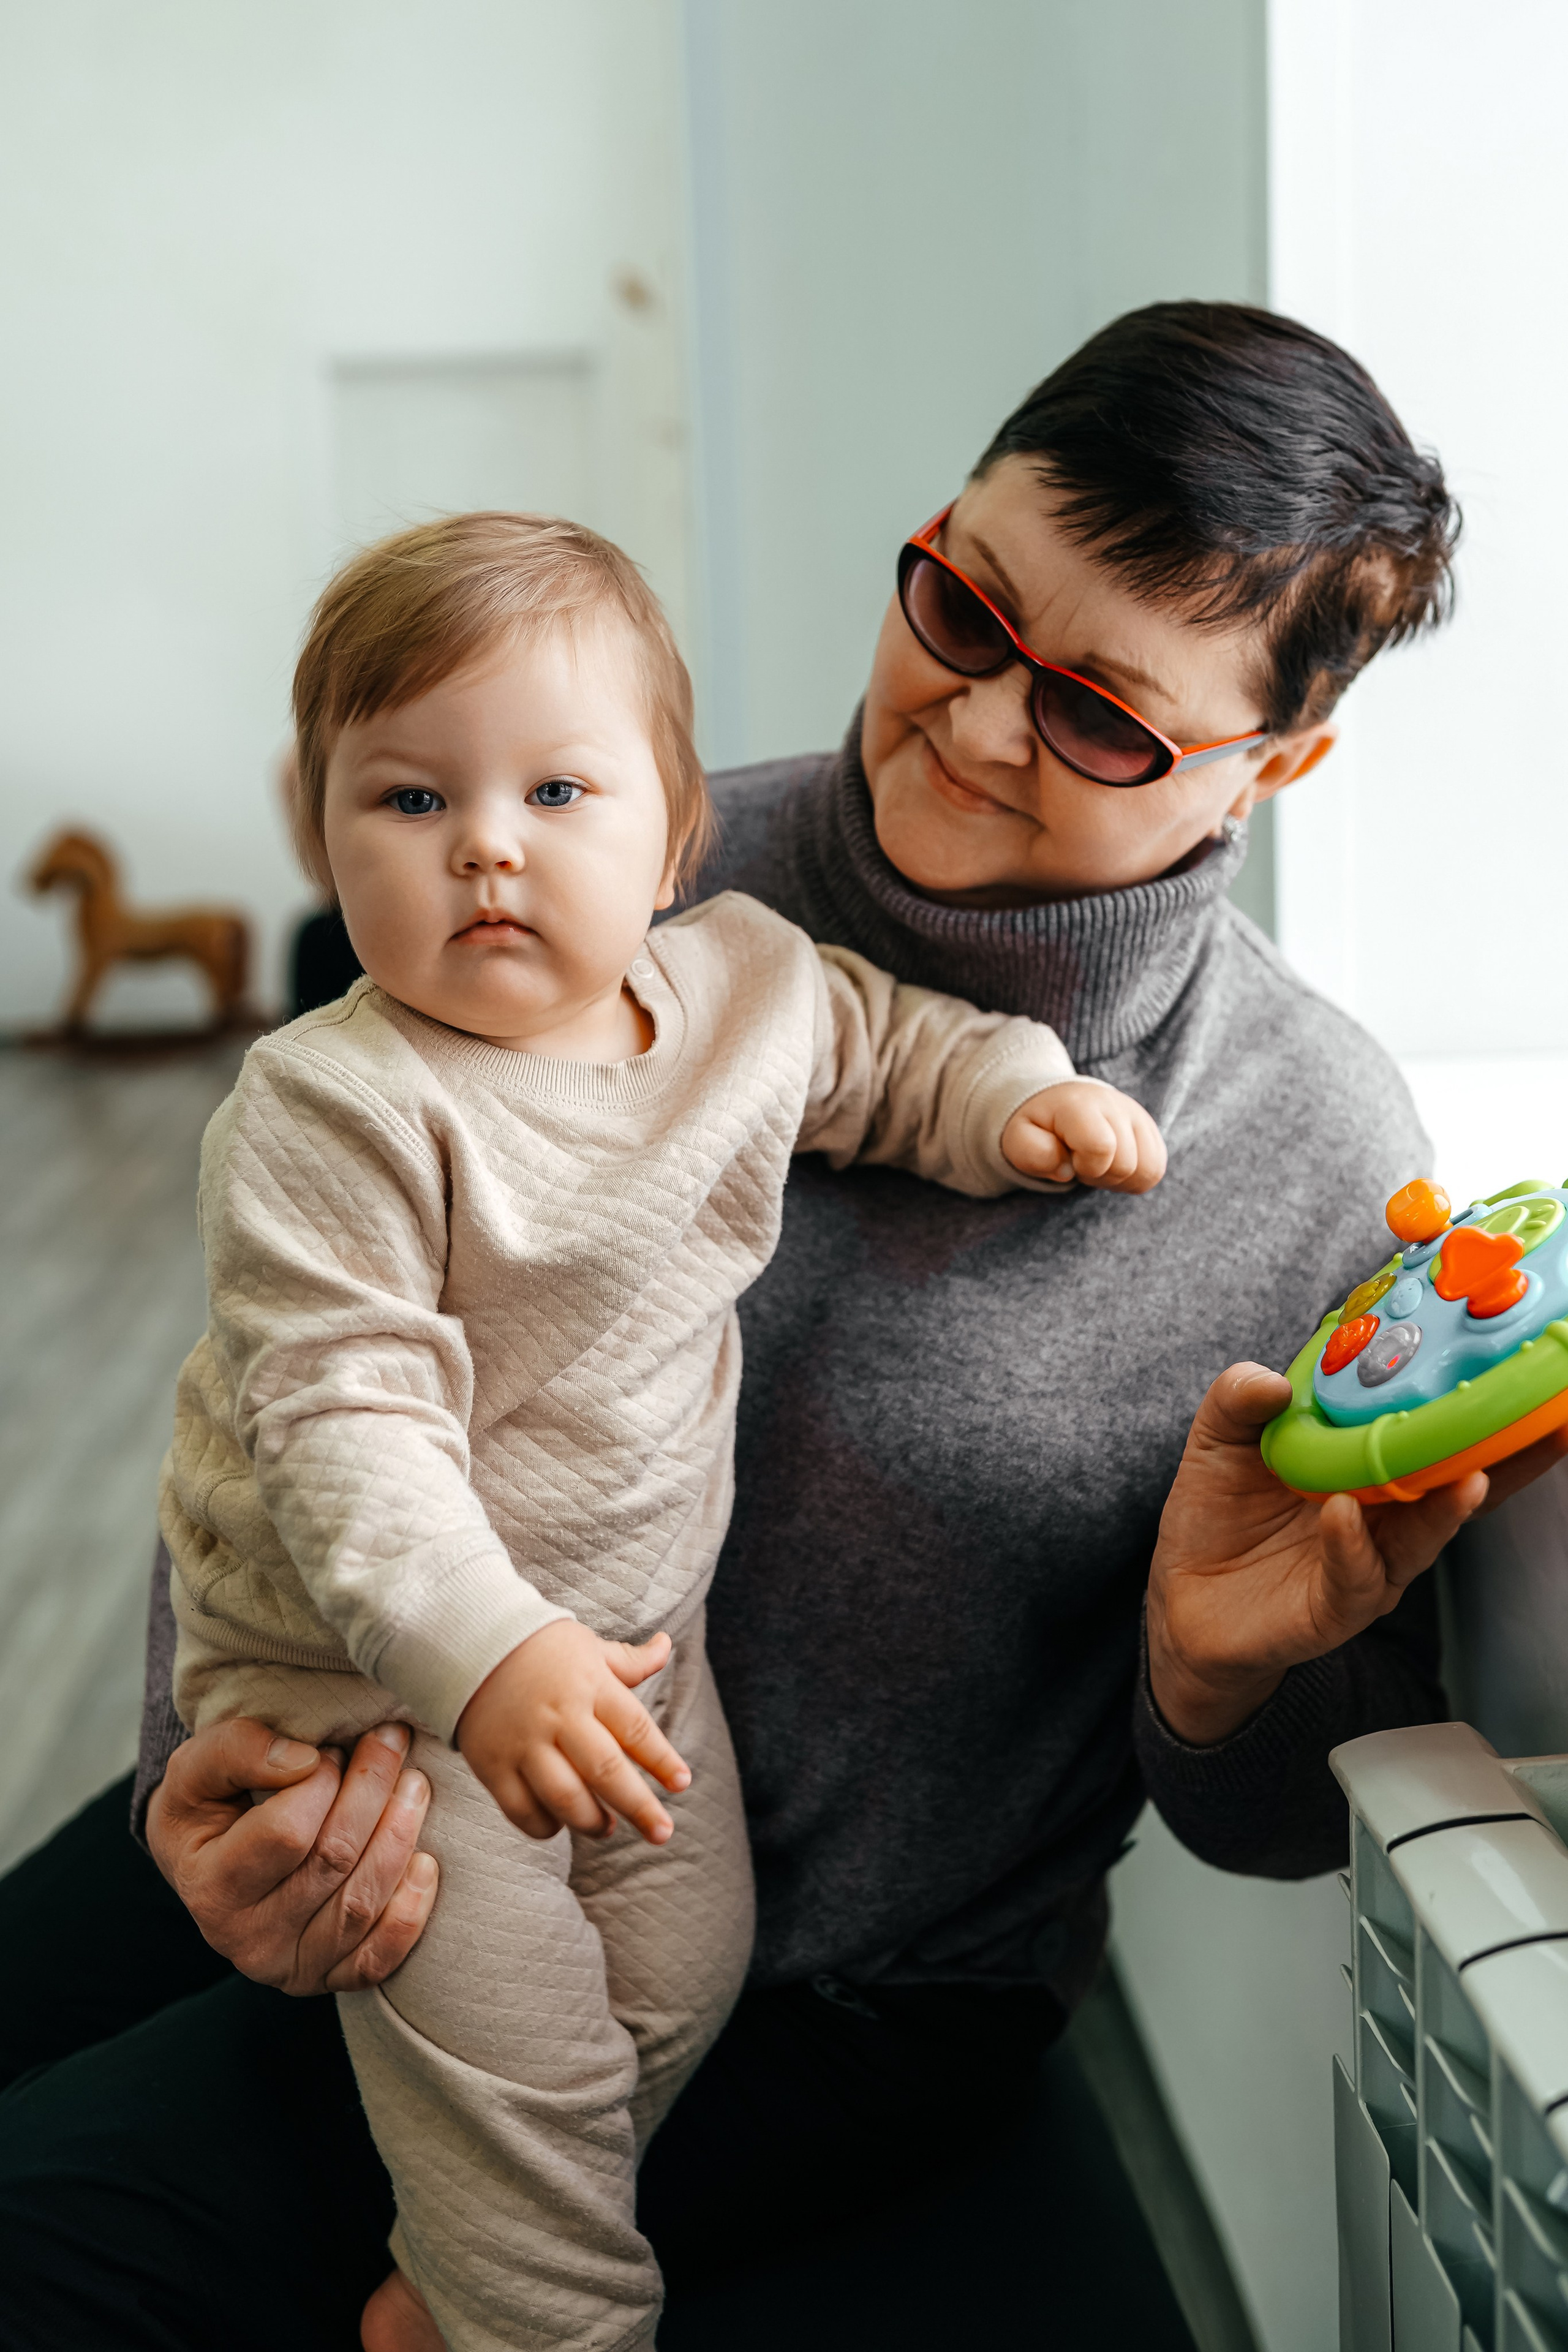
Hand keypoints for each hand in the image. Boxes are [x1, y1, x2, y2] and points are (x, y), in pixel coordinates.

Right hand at [146, 1718, 437, 1994]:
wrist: (210, 1860)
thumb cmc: (209, 1804)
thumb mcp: (197, 1768)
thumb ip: (236, 1751)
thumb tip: (305, 1760)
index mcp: (211, 1886)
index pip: (286, 1834)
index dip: (321, 1782)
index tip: (332, 1747)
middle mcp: (247, 1939)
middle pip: (333, 1862)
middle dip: (373, 1792)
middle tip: (392, 1739)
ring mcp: (290, 1968)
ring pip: (361, 1905)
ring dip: (400, 1836)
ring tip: (414, 1784)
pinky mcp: (329, 1977)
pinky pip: (378, 1959)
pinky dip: (409, 1911)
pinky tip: (425, 1862)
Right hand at [457, 1621, 690, 1844]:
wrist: (465, 1641)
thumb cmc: (538, 1647)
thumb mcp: (587, 1646)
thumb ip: (629, 1660)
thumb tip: (667, 1646)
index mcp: (590, 1684)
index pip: (636, 1728)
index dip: (662, 1760)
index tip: (682, 1783)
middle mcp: (559, 1716)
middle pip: (606, 1771)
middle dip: (639, 1807)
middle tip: (662, 1832)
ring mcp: (523, 1743)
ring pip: (565, 1797)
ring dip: (592, 1822)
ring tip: (607, 1828)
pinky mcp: (492, 1764)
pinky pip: (522, 1809)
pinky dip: (545, 1825)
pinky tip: (560, 1824)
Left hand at [1003, 1080, 1166, 1193]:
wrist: (1057, 1102)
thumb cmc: (1038, 1126)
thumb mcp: (1019, 1139)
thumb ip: (1034, 1155)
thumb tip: (1066, 1171)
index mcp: (1079, 1105)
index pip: (1101, 1147)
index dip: (1086, 1167)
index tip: (1071, 1162)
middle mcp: (1115, 1104)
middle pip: (1126, 1164)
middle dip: (1100, 1175)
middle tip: (1081, 1163)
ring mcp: (1137, 1115)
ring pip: (1149, 1169)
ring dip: (1120, 1179)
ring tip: (1097, 1165)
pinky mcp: (1150, 1129)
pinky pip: (1157, 1169)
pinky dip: (1135, 1178)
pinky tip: (1112, 1166)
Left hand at [1143, 1363, 1567, 1745]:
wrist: (1184, 1600)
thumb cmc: (1219, 1514)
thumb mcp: (1220, 1441)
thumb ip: (1238, 1399)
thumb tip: (1274, 1380)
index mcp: (1368, 1466)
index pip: (1428, 1432)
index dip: (1467, 1404)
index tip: (1501, 1367)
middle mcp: (1386, 1516)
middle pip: (1454, 1482)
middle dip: (1497, 1455)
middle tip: (1525, 1421)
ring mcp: (1370, 1563)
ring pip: (1423, 1533)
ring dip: (1444, 1505)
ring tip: (1465, 1475)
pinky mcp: (1339, 1606)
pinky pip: (1356, 1574)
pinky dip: (1352, 1543)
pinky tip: (1342, 1513)